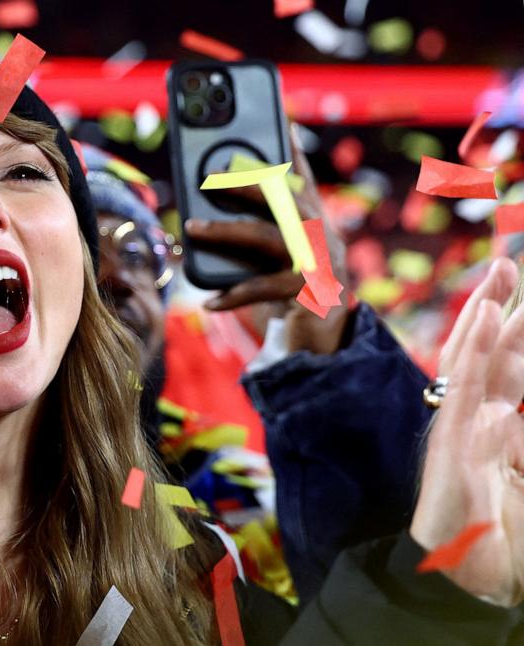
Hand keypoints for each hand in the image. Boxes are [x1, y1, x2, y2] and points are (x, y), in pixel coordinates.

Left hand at [184, 125, 349, 354]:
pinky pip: (261, 288)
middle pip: (282, 200)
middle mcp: (319, 237)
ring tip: (191, 228)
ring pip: (264, 238)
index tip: (281, 122)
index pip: (302, 181)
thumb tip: (202, 218)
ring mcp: (315, 264)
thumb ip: (257, 234)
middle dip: (246, 183)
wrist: (325, 343)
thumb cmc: (291, 294)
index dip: (293, 152)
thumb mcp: (277, 259)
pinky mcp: (306, 294)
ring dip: (224, 231)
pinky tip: (209, 302)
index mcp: (315, 224)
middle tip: (212, 173)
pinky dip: (233, 295)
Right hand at [410, 257, 523, 605]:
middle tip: (507, 264)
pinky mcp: (451, 454)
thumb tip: (511, 410)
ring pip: (471, 370)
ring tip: (497, 290)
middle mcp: (471, 422)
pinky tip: (487, 342)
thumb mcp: (521, 472)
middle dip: (493, 308)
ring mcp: (458, 435)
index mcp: (489, 424)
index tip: (519, 291)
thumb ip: (515, 435)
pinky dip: (477, 374)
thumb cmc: (502, 535)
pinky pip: (466, 405)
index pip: (501, 365)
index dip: (511, 329)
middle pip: (481, 354)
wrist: (466, 579)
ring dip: (483, 327)